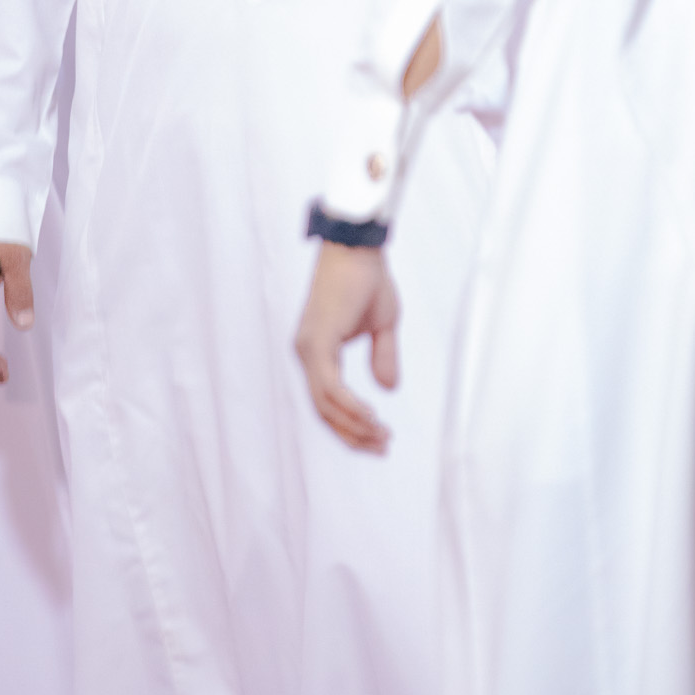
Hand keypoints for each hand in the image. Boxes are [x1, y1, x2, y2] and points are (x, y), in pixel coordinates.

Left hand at [294, 242, 398, 453]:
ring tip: (381, 437)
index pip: (328, 401)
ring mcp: (308, 348)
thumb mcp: (382, 325)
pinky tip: (370, 417)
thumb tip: (387, 388)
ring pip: (325, 404)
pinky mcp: (317, 342)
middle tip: (382, 447)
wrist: (358, 246)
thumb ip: (381, 356)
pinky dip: (349, 406)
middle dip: (353, 435)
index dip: (352, 425)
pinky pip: (330, 387)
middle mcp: (306, 353)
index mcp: (317, 351)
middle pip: (324, 411)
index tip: (377, 440)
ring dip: (354, 425)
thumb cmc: (367, 278)